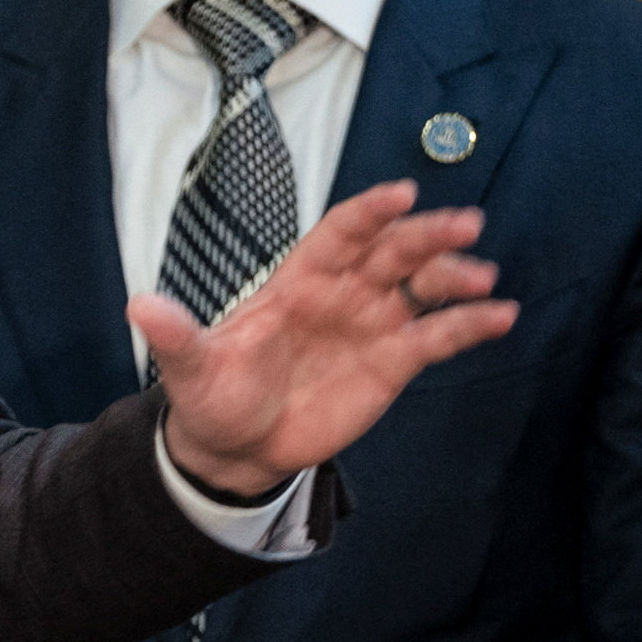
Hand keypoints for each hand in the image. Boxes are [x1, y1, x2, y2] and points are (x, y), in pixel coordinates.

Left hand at [145, 179, 514, 495]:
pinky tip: (501, 316)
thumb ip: (177, 335)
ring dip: (453, 275)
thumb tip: (141, 305)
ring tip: (482, 277)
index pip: (338, 234)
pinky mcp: (392, 363)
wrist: (236, 447)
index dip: (368, 213)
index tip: (400, 193)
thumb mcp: (190, 368)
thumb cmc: (213, 396)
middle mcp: (340, 294)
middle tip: (463, 223)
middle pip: (390, 252)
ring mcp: (370, 325)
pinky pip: (438, 336)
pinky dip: (470, 324)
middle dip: (425, 235)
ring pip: (421, 287)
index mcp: (295, 282)